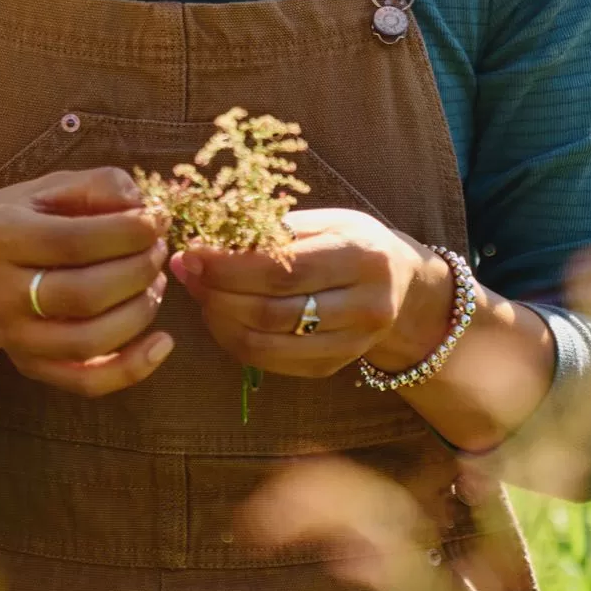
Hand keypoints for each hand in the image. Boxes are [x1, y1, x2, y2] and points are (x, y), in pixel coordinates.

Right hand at [0, 167, 173, 399]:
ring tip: (154, 282)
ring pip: (89, 341)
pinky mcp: (30, 366)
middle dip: (138, 270)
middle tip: (158, 250)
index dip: (128, 233)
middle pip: (85, 295)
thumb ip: (99, 186)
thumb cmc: (22, 221)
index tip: (158, 220)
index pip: (74, 242)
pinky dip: (133, 368)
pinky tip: (163, 342)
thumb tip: (142, 208)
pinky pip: (86, 382)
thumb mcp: (49, 188)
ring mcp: (12, 336)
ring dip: (140, 311)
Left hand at [171, 207, 453, 380]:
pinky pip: (270, 362)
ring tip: (202, 293)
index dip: (230, 267)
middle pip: (271, 312)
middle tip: (189, 272)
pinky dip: (235, 340)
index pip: (284, 270)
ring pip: (265, 344)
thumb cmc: (352, 243)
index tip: (193, 253)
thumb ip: (270, 232)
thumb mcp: (325, 222)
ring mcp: (351, 345)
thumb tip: (204, 244)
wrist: (402, 286)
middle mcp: (364, 307)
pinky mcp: (331, 368)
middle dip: (217, 293)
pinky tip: (222, 316)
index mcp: (362, 258)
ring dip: (220, 320)